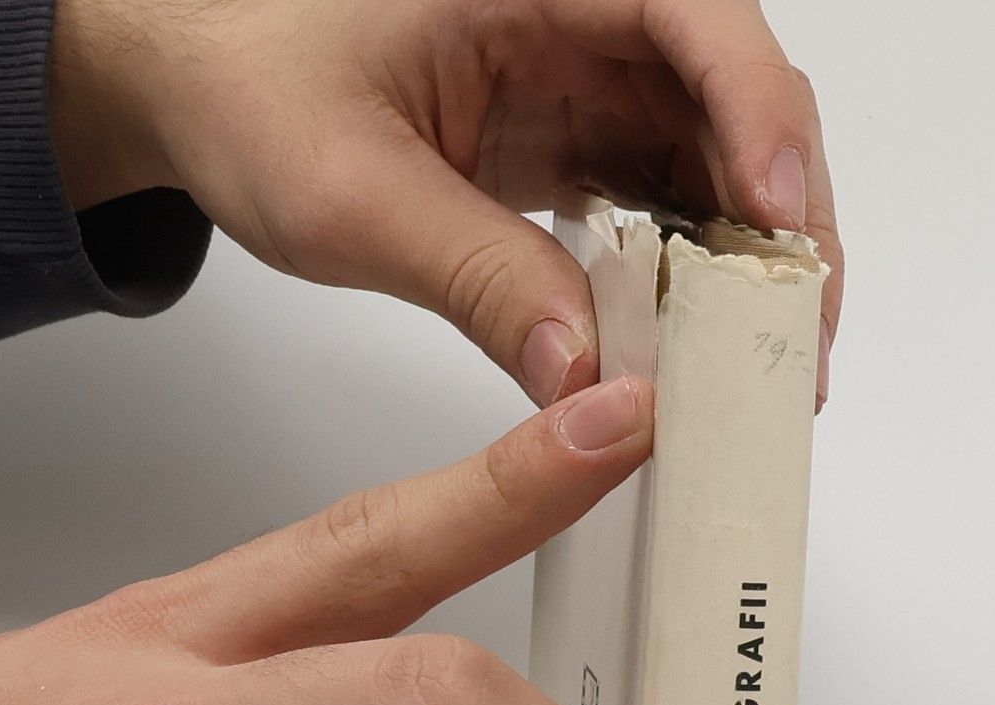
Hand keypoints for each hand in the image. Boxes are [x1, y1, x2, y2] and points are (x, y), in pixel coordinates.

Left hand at [48, 0, 842, 406]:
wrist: (198, 83)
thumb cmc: (249, 85)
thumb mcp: (351, 194)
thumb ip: (479, 280)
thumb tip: (588, 377)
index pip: (695, 20)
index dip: (757, 118)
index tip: (776, 225)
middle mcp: (585, 9)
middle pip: (740, 96)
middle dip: (781, 217)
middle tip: (796, 338)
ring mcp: (592, 72)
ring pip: (722, 155)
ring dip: (749, 260)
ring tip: (762, 363)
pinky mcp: (583, 132)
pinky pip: (672, 197)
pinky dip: (695, 274)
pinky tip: (697, 342)